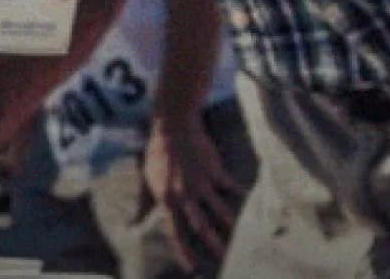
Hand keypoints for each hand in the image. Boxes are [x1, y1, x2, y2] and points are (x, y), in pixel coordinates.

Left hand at [142, 117, 245, 271]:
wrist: (174, 126)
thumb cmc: (159, 152)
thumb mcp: (149, 177)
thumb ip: (149, 200)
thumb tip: (138, 219)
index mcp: (167, 197)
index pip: (175, 230)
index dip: (183, 250)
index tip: (191, 267)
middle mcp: (185, 194)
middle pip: (202, 226)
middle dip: (214, 246)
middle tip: (225, 260)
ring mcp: (201, 183)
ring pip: (220, 212)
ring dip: (231, 227)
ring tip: (243, 239)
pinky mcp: (215, 171)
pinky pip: (231, 188)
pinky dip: (241, 197)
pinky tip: (251, 204)